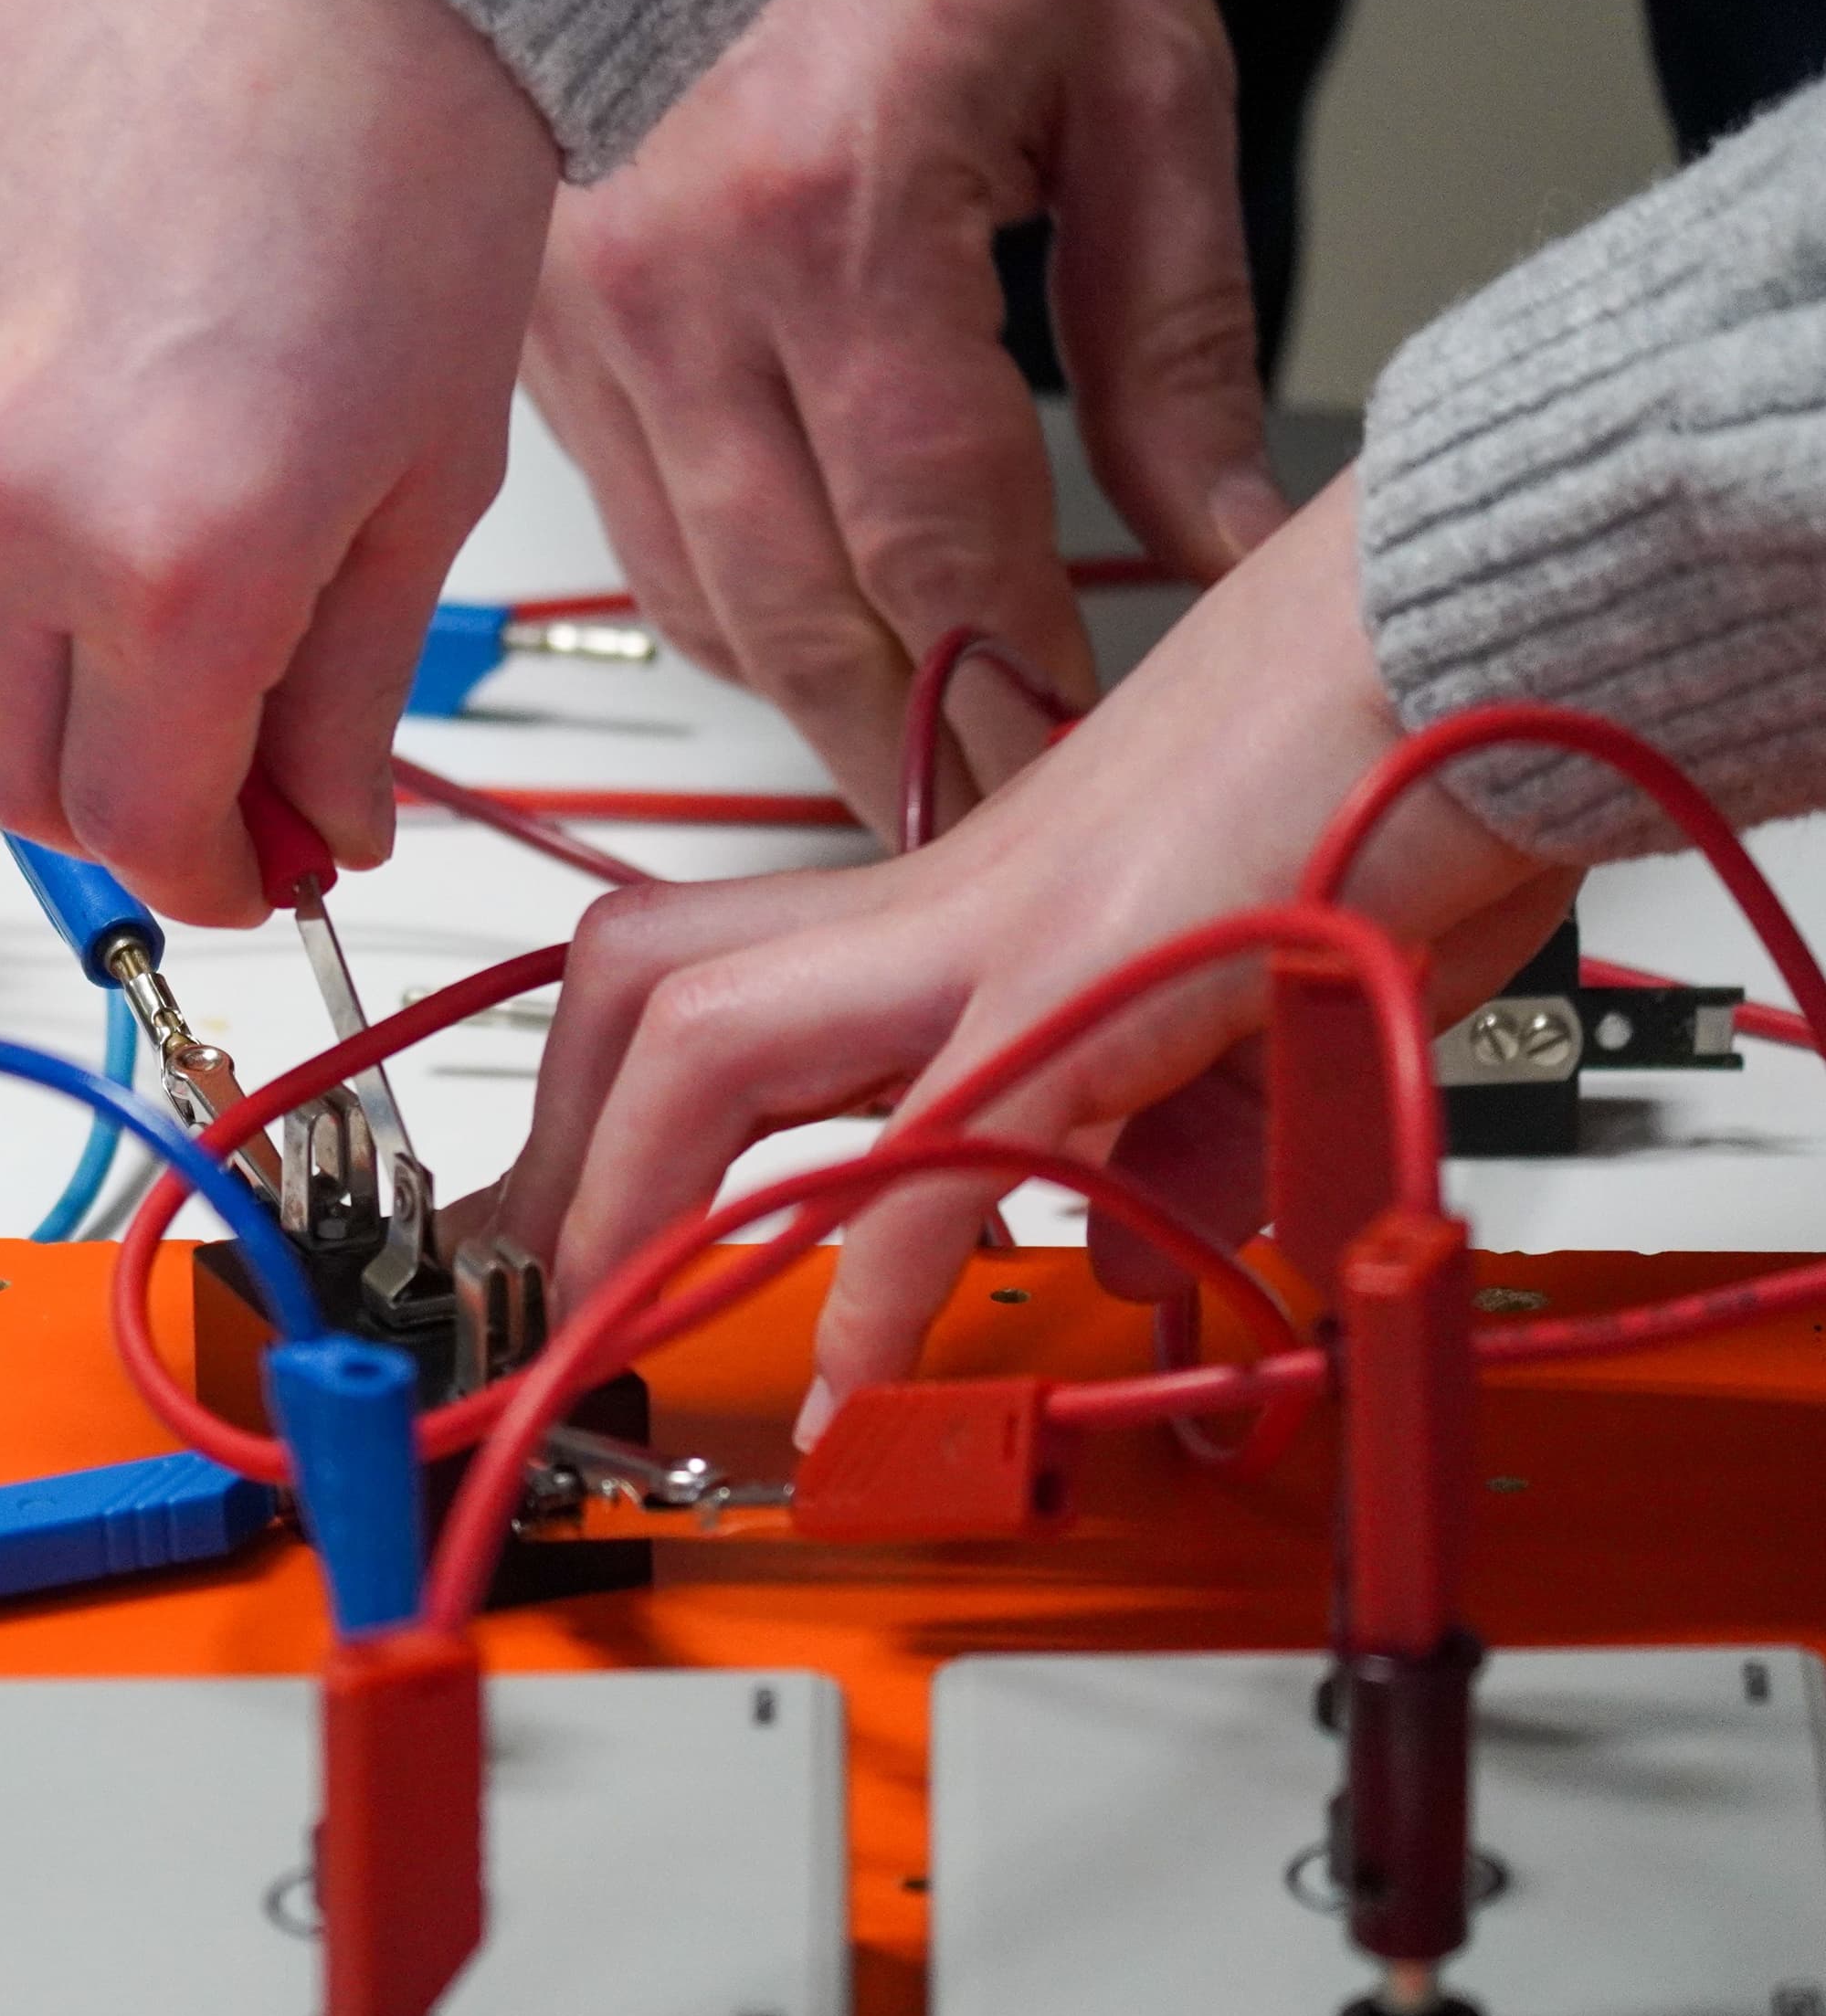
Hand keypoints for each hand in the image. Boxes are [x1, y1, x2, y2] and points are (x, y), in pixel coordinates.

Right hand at [0, 0, 559, 924]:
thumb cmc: (400, 179)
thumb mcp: (428, 490)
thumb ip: (353, 699)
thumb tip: (321, 827)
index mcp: (179, 567)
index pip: (140, 831)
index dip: (211, 881)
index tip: (254, 869)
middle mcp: (12, 505)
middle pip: (7, 778)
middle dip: (115, 810)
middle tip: (204, 772)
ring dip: (14, 693)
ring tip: (119, 624)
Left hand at [489, 472, 1574, 1439]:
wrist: (1479, 632)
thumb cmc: (1370, 782)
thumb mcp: (1232, 1008)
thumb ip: (1162, 1132)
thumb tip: (1136, 1246)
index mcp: (949, 907)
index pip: (696, 991)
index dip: (598, 1118)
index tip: (557, 1243)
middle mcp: (940, 904)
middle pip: (638, 992)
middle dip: (556, 1157)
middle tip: (535, 1300)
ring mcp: (1005, 927)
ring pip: (713, 1042)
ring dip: (637, 1206)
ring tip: (616, 1339)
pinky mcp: (1106, 974)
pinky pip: (952, 1142)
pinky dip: (881, 1277)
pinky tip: (853, 1383)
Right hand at [522, 0, 1280, 839]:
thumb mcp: (1130, 56)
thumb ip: (1175, 326)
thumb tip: (1212, 529)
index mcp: (836, 218)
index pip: (941, 550)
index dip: (1019, 691)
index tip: (1073, 767)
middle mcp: (674, 282)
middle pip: (799, 616)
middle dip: (908, 748)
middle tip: (990, 829)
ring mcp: (578, 304)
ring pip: (692, 594)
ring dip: (807, 694)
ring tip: (908, 752)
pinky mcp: (530, 309)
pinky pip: (623, 521)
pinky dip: (715, 598)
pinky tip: (793, 626)